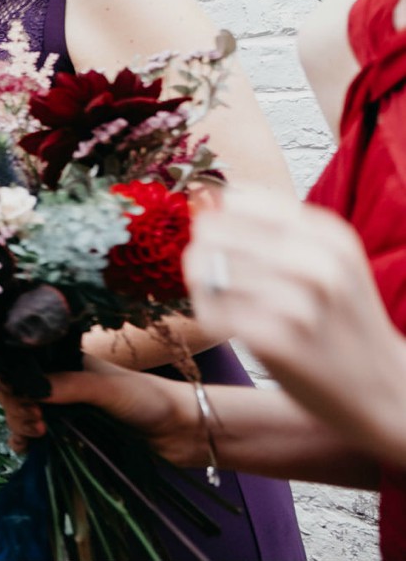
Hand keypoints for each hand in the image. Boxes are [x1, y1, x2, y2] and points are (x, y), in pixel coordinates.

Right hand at [0, 358, 202, 466]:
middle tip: (38, 426)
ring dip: (21, 426)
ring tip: (37, 437)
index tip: (30, 407)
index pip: (22, 368)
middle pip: (20, 392)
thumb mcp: (107, 388)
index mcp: (66, 361)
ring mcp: (65, 408)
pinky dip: (27, 441)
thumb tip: (26, 390)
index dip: (17, 386)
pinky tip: (28, 448)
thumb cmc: (149, 399)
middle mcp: (61, 381)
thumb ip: (68, 386)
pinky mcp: (71, 433)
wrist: (181, 431)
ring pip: (25, 413)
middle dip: (19, 409)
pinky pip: (38, 436)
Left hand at [184, 192, 405, 459]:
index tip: (219, 240)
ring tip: (227, 305)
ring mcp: (300, 302)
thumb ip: (274, 230)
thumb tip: (203, 201)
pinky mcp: (279, 342)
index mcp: (328, 233)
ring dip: (204, 287)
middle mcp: (317, 261)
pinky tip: (230, 328)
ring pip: (210, 270)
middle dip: (202, 252)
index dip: (216, 219)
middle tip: (214, 276)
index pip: (238, 199)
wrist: (387, 391)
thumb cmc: (342, 321)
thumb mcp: (329, 261)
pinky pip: (215, 312)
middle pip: (215, 231)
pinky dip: (211, 317)